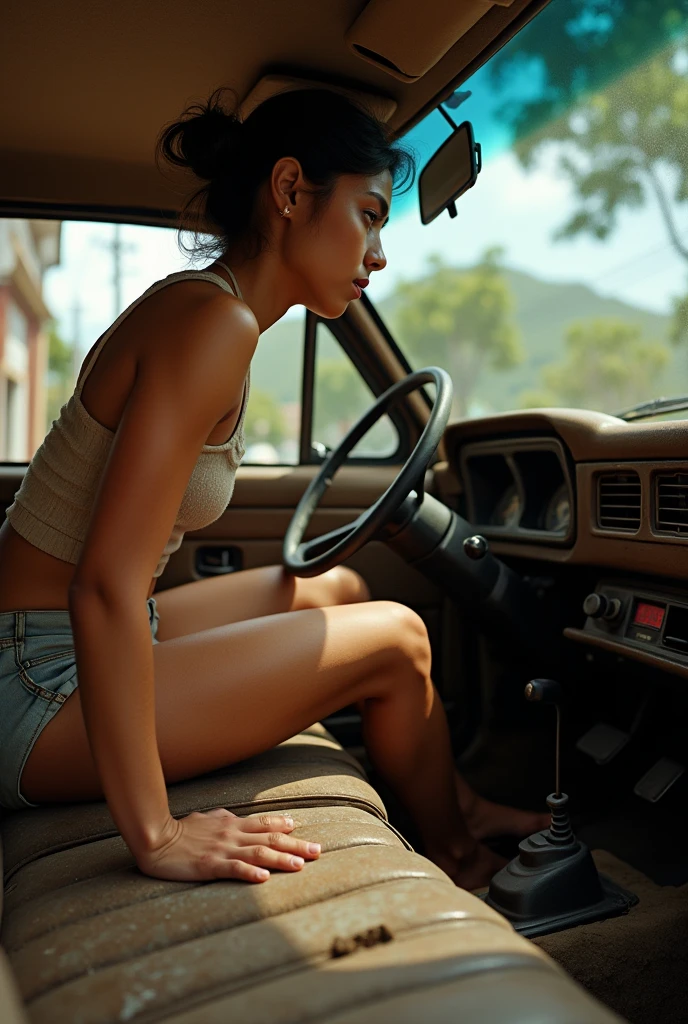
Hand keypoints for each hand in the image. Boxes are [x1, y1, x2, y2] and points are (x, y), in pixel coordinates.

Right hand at [136, 807, 320, 881]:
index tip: (299, 828)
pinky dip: (251, 872)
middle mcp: (232, 834)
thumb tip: (232, 816)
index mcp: (231, 823)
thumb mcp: (205, 818)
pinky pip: (234, 868)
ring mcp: (222, 849)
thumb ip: (221, 818)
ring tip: (300, 864)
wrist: (155, 837)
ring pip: (258, 853)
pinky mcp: (210, 865)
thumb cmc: (179, 830)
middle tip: (317, 851)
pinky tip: (265, 878)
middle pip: (270, 838)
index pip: (263, 823)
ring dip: (282, 858)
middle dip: (295, 845)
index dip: (283, 825)